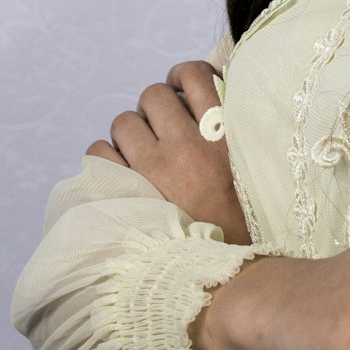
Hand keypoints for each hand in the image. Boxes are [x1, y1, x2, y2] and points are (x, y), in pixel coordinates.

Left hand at [86, 61, 250, 244]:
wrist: (221, 274)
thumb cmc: (238, 224)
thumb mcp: (250, 170)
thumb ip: (231, 135)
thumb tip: (204, 105)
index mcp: (222, 134)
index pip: (195, 75)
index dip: (182, 75)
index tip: (180, 89)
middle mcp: (186, 143)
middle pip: (153, 95)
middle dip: (154, 109)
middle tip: (161, 131)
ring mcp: (152, 167)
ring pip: (124, 122)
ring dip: (130, 134)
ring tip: (140, 155)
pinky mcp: (126, 190)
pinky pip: (99, 152)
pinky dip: (106, 158)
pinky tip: (120, 171)